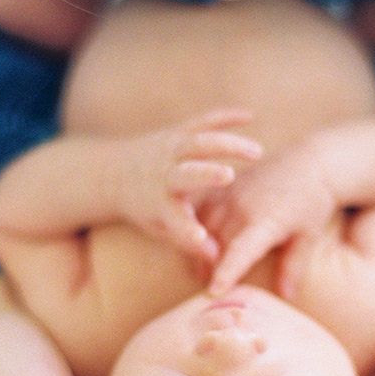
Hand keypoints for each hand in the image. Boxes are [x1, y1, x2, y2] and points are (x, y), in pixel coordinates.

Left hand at [117, 108, 261, 263]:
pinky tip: (250, 116)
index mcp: (160, 205)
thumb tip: (217, 259)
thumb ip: (189, 241)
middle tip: (227, 176)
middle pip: (185, 173)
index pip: (174, 221)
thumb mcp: (162, 228)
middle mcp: (164, 176)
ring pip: (198, 143)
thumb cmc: (149, 209)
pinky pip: (203, 121)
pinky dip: (225, 117)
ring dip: (226, 144)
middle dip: (204, 173)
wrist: (118, 173)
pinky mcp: (179, 131)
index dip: (188, 231)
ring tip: (256, 152)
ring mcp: (171, 150)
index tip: (207, 242)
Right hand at [205, 136, 336, 296]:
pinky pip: (200, 214)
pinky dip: (197, 232)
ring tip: (202, 273)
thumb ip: (293, 267)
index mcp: (266, 220)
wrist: (306, 165)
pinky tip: (201, 248)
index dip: (227, 271)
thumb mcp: (308, 237)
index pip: (241, 250)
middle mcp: (242, 206)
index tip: (214, 292)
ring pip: (203, 230)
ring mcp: (229, 196)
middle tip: (212, 292)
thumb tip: (285, 297)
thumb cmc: (310, 205)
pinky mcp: (222, 190)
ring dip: (200, 253)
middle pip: (217, 245)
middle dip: (211, 270)